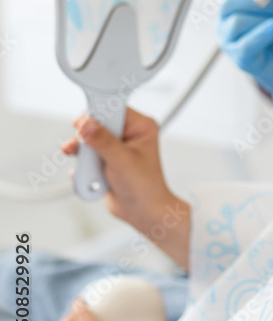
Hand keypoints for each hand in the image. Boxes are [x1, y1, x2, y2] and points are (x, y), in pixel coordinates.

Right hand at [62, 108, 172, 234]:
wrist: (142, 213)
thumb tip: (87, 125)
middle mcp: (127, 133)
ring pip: (88, 139)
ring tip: (86, 167)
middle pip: (96, 123)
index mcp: (139, 126)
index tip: (81, 122)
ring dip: (83, 154)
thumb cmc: (145, 187)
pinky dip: (83, 165)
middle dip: (85, 137)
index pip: (113, 107)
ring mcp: (114, 146)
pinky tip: (88, 176)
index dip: (96, 114)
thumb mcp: (123, 161)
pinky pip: (85, 155)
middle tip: (79, 147)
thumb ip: (103, 141)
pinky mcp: (104, 158)